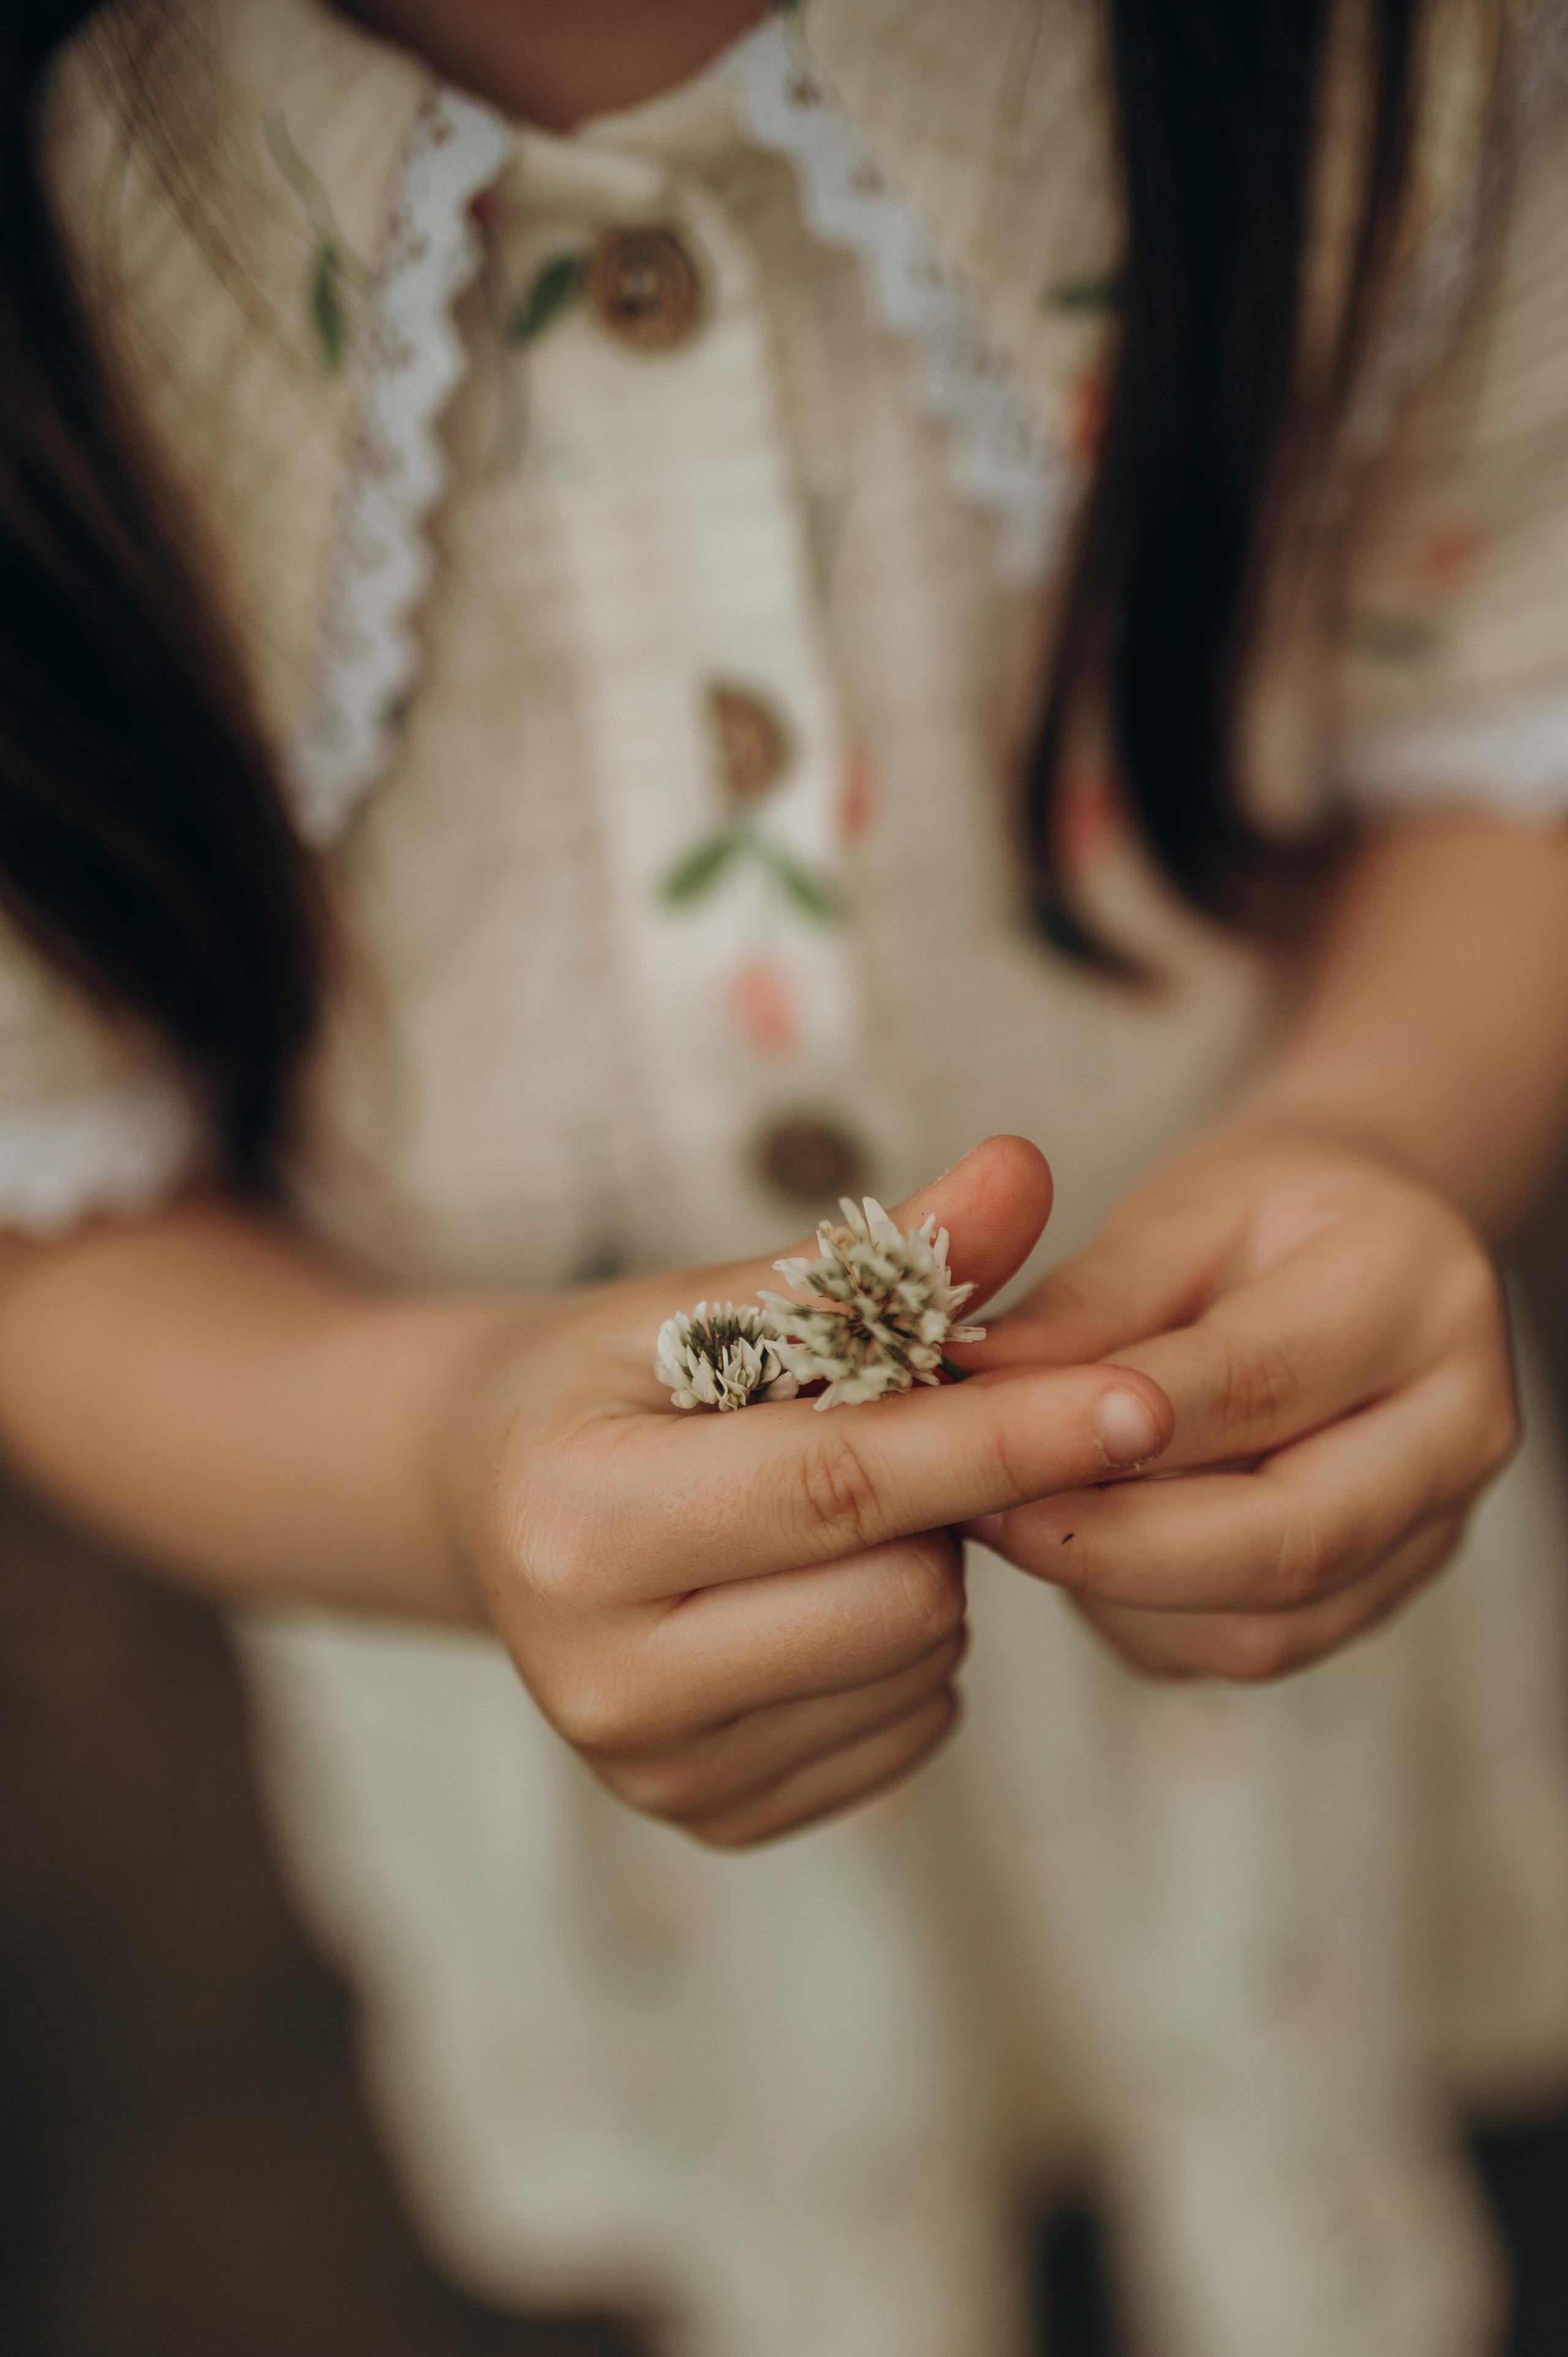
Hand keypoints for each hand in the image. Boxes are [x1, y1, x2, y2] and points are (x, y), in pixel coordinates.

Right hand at [438, 1137, 1172, 1844]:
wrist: (489, 1501)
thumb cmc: (608, 1379)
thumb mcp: (713, 1294)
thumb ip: (871, 1256)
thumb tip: (1023, 1171)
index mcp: (582, 1521)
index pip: (844, 1483)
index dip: (1005, 1437)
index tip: (1143, 1400)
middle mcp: (604, 1678)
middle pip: (904, 1595)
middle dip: (938, 1504)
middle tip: (882, 1440)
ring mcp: (658, 1771)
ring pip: (921, 1667)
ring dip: (924, 1574)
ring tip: (833, 1516)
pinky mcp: (712, 1820)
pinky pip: (907, 1734)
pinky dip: (904, 1653)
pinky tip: (823, 1593)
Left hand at [959, 1119, 1517, 1681]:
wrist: (1358, 1249)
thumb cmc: (1260, 1217)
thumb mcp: (1176, 1213)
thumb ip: (1088, 1302)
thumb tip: (974, 1378)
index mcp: (1418, 1292)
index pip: (1260, 1382)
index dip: (1121, 1426)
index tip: (992, 1433)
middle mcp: (1458, 1425)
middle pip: (1292, 1538)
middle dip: (1118, 1546)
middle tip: (985, 1513)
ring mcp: (1435, 1526)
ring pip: (1270, 1623)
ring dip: (1123, 1594)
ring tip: (1019, 1524)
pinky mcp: (1384, 1592)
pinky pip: (1255, 1645)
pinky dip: (1151, 1618)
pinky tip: (1086, 1553)